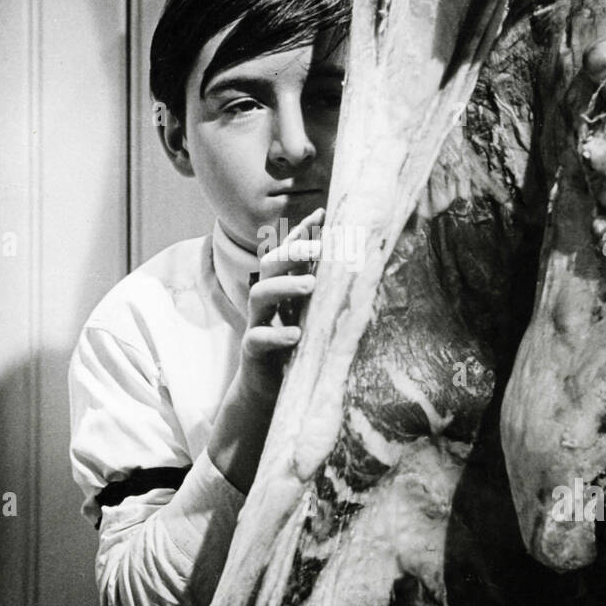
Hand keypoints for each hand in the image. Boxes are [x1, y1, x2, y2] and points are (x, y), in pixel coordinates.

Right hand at [234, 206, 323, 403]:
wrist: (267, 389)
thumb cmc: (295, 346)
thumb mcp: (311, 315)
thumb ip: (323, 290)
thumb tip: (353, 263)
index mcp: (281, 288)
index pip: (287, 252)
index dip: (301, 232)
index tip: (322, 215)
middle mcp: (266, 300)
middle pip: (271, 265)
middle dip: (293, 251)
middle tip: (320, 247)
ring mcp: (257, 323)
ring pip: (259, 294)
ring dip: (284, 286)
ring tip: (311, 285)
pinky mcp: (252, 351)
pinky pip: (258, 338)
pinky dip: (276, 334)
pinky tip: (296, 334)